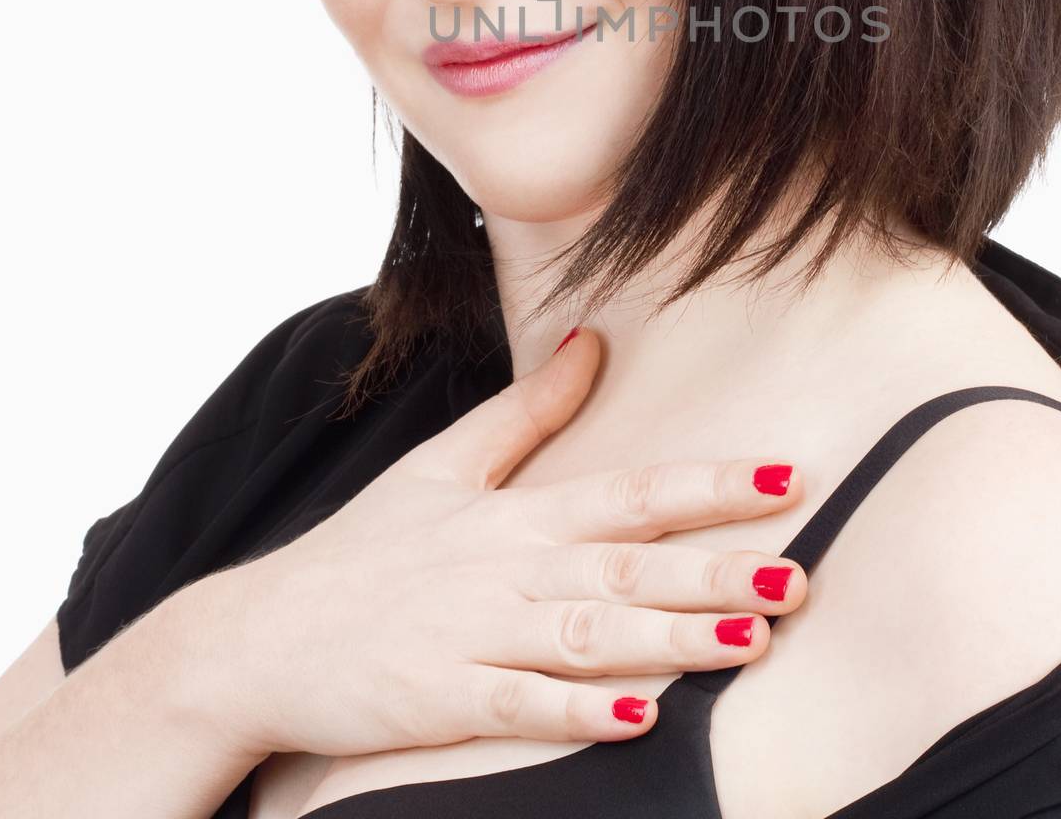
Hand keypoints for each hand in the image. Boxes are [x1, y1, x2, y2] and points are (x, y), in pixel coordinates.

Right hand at [210, 327, 807, 759]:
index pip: (631, 489)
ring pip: (591, 631)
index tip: (785, 476)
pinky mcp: (442, 696)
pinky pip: (520, 706)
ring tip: (751, 639)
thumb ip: (530, 409)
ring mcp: (476, 632)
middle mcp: (508, 566)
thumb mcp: (445, 462)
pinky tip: (638, 721)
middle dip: (717, 568)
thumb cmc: (363, 550)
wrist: (260, 634)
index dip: (710, 483)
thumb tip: (592, 340)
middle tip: (800, 572)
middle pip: (628, 562)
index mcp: (518, 512)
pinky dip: (578, 712)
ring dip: (672, 637)